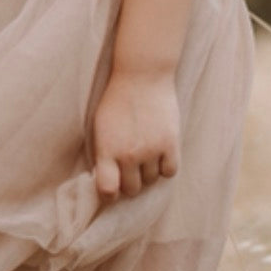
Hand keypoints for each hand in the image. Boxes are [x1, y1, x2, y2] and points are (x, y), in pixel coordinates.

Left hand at [91, 67, 180, 202]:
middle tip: (130, 170)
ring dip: (147, 173)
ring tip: (145, 157)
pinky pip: (170, 172)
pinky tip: (160, 156)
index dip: (109, 194)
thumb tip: (106, 178)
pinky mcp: (171, 144)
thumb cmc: (116, 100)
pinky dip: (165, 167)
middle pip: (131, 189)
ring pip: (151, 181)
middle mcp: (129, 154)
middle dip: (129, 182)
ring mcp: (151, 151)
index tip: (111, 189)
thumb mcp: (100, 127)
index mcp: (107, 150)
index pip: (107, 189)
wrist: (141, 76)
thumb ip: (103, 153)